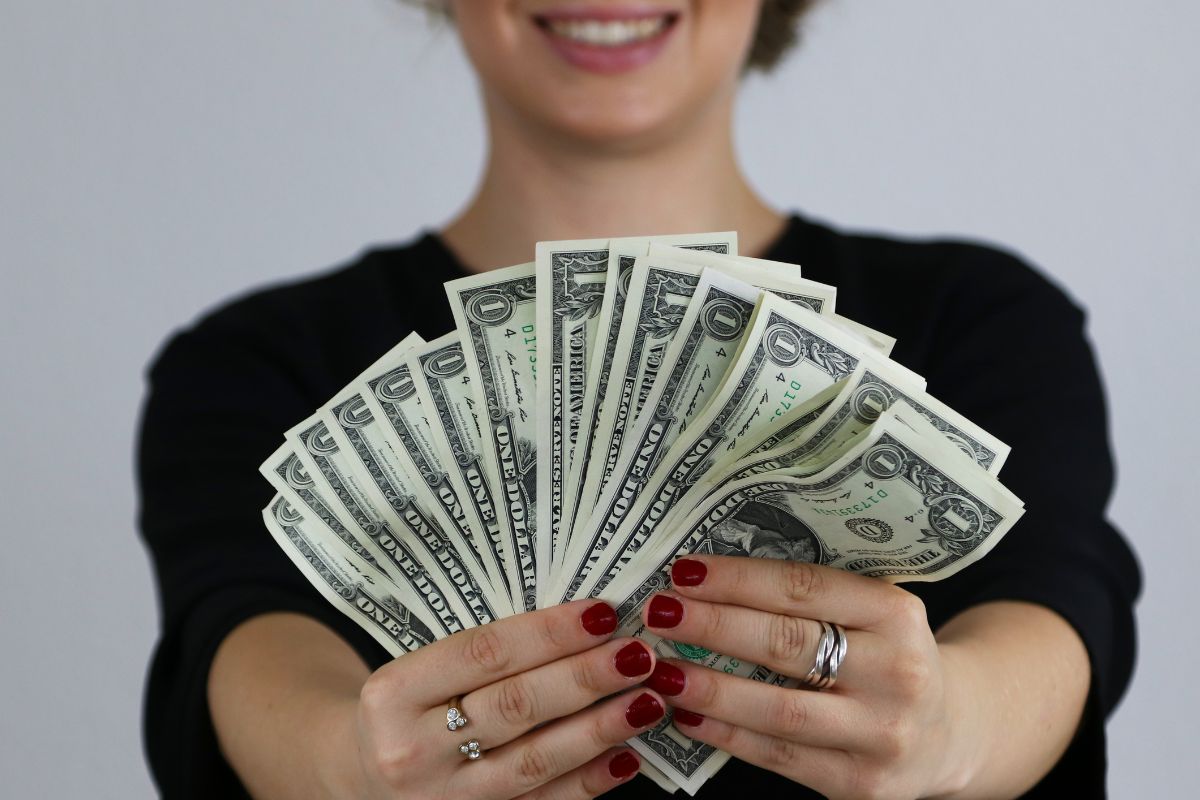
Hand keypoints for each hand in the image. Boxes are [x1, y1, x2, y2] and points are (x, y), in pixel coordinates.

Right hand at [352, 600, 666, 799]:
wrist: (360, 777)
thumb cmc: (407, 708)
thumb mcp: (419, 671)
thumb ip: (484, 653)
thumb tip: (584, 622)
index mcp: (392, 693)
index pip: (484, 653)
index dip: (550, 632)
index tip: (603, 611)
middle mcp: (411, 750)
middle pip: (514, 707)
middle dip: (585, 677)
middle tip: (638, 653)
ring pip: (534, 761)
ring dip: (599, 729)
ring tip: (646, 699)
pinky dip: (589, 781)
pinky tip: (626, 757)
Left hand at [640, 556, 977, 799]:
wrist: (951, 731)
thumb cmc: (887, 655)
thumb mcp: (872, 612)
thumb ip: (810, 595)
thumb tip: (708, 578)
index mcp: (897, 614)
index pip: (804, 588)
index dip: (737, 578)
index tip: (683, 571)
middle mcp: (898, 673)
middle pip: (786, 645)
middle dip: (712, 626)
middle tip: (658, 612)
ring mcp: (881, 734)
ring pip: (777, 709)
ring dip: (709, 686)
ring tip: (660, 667)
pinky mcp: (861, 784)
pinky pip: (778, 757)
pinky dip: (725, 734)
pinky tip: (687, 713)